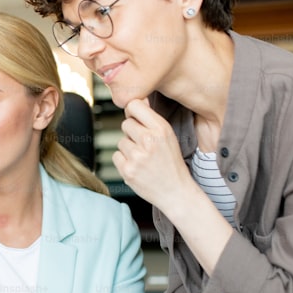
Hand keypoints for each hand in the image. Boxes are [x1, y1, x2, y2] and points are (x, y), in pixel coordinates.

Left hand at [112, 98, 191, 212]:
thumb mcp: (168, 137)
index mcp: (161, 129)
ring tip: (143, 158)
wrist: (176, 192)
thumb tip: (138, 100)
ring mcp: (137, 156)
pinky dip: (123, 162)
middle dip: (132, 133)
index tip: (137, 119)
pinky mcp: (127, 170)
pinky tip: (137, 167)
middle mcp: (149, 140)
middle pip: (126, 123)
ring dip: (128, 149)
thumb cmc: (171, 163)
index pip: (134, 105)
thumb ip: (151, 119)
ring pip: (121, 141)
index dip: (133, 112)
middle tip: (144, 145)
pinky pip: (116, 156)